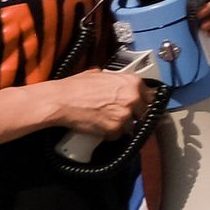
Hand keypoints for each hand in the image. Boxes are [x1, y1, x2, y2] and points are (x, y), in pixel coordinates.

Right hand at [39, 65, 153, 142]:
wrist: (60, 101)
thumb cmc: (75, 87)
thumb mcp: (100, 74)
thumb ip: (115, 80)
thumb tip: (118, 83)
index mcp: (132, 82)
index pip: (149, 96)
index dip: (142, 102)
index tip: (138, 106)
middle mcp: (132, 98)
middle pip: (143, 112)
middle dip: (133, 114)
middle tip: (120, 115)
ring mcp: (125, 114)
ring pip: (132, 125)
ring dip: (122, 126)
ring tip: (108, 123)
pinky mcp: (114, 128)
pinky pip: (118, 135)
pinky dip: (111, 134)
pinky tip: (101, 129)